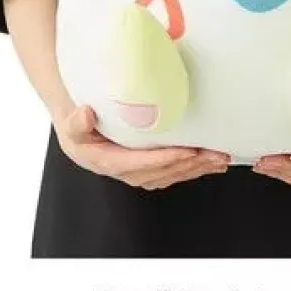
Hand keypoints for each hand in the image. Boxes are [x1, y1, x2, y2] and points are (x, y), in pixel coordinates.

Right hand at [54, 105, 228, 189]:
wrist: (80, 134)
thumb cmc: (79, 129)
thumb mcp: (72, 125)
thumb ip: (76, 123)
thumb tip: (85, 114)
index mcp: (107, 161)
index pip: (139, 164)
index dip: (164, 159)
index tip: (186, 152)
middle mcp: (125, 171)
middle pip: (161, 173)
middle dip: (189, 165)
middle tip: (213, 155)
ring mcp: (138, 173)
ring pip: (171, 176)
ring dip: (196, 169)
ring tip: (218, 160)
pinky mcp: (148, 170)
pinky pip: (172, 173)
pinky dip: (192, 170)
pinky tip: (209, 165)